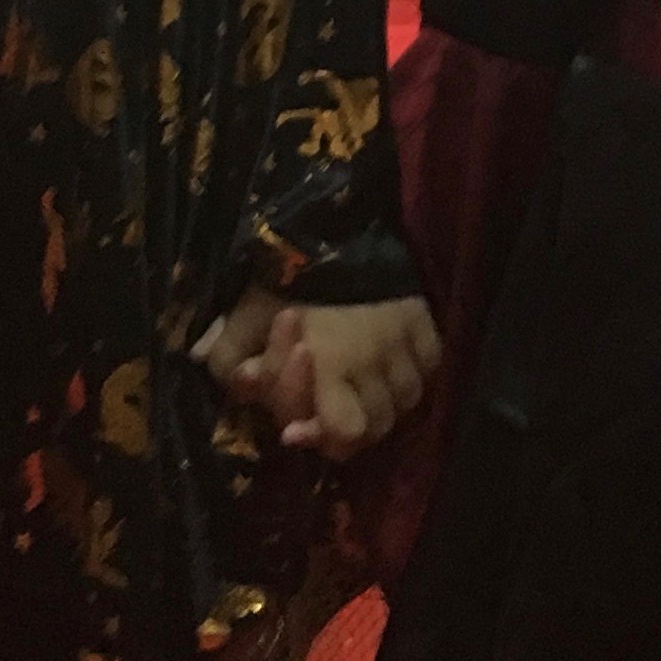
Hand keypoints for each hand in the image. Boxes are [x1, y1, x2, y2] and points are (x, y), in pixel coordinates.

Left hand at [194, 288, 439, 457]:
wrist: (336, 220)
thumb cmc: (285, 272)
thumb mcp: (245, 312)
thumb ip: (230, 356)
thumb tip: (235, 386)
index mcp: (331, 365)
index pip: (346, 434)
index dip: (322, 440)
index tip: (298, 430)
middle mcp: (374, 363)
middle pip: (378, 425)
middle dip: (350, 427)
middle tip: (326, 409)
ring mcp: (405, 344)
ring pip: (408, 401)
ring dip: (384, 404)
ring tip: (359, 390)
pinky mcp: (424, 322)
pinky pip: (431, 366)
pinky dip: (414, 374)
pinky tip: (393, 367)